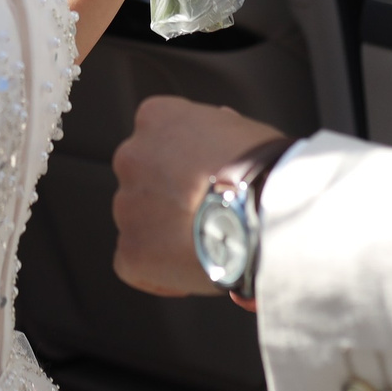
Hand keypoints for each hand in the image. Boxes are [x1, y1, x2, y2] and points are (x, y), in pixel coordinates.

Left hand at [110, 95, 285, 297]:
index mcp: (156, 118)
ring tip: (208, 244)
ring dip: (164, 233)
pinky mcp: (131, 251)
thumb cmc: (262, 165)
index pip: (156, 139)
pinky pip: (134, 264)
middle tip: (206, 213)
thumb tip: (218, 129)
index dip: (180, 163)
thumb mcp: (240, 129)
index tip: (204, 178)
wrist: (264, 208)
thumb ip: (215, 130)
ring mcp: (127, 205)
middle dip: (168, 197)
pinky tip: (193, 271)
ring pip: (139, 222)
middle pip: (143, 180)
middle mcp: (131, 157)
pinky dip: (157, 272)